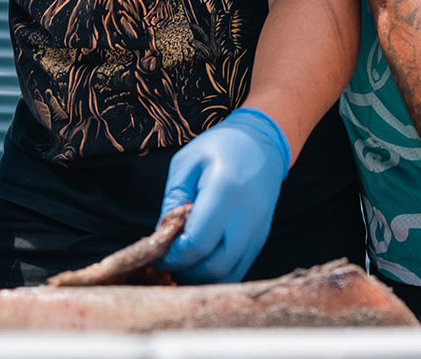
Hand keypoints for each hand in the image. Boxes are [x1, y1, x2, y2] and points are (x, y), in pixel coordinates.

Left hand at [160, 107, 290, 282]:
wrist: (262, 144)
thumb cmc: (221, 148)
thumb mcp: (187, 163)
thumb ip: (173, 200)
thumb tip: (163, 236)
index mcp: (224, 190)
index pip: (198, 243)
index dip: (173, 256)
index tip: (158, 252)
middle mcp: (246, 215)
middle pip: (214, 266)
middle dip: (185, 270)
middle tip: (168, 260)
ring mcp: (257, 230)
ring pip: (227, 275)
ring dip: (201, 277)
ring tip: (183, 262)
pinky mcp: (260, 238)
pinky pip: (238, 270)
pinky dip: (217, 274)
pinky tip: (201, 261)